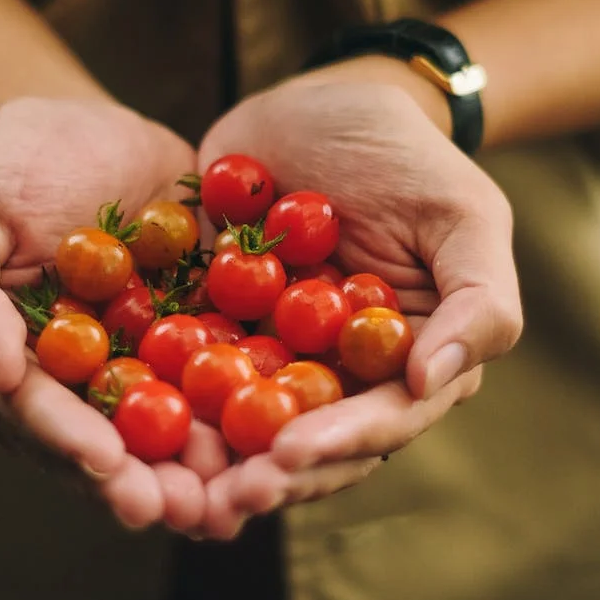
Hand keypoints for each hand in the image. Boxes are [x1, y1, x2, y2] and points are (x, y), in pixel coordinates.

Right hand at [0, 96, 211, 532]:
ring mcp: (125, 377)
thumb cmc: (9, 163)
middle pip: (96, 448)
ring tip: (232, 499)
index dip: (66, 441)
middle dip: (138, 484)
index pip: (28, 413)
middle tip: (178, 509)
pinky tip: (279, 444)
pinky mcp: (183, 355)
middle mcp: (60, 390)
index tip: (106, 463)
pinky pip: (213, 394)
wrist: (93, 128)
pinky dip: (243, 422)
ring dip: (194, 475)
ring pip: (158, 440)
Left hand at [195, 65, 522, 535]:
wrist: (321, 100)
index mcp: (408, 364)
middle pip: (303, 445)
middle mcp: (339, 376)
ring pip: (239, 427)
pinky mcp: (212, 327)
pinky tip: (122, 418)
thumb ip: (477, 302)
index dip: (335, 446)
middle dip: (262, 477)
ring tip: (167, 487)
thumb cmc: (407, 156)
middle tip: (217, 499)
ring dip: (206, 463)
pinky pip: (181, 372)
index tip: (287, 456)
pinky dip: (157, 399)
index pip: (378, 422)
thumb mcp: (464, 215)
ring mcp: (272, 356)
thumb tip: (430, 382)